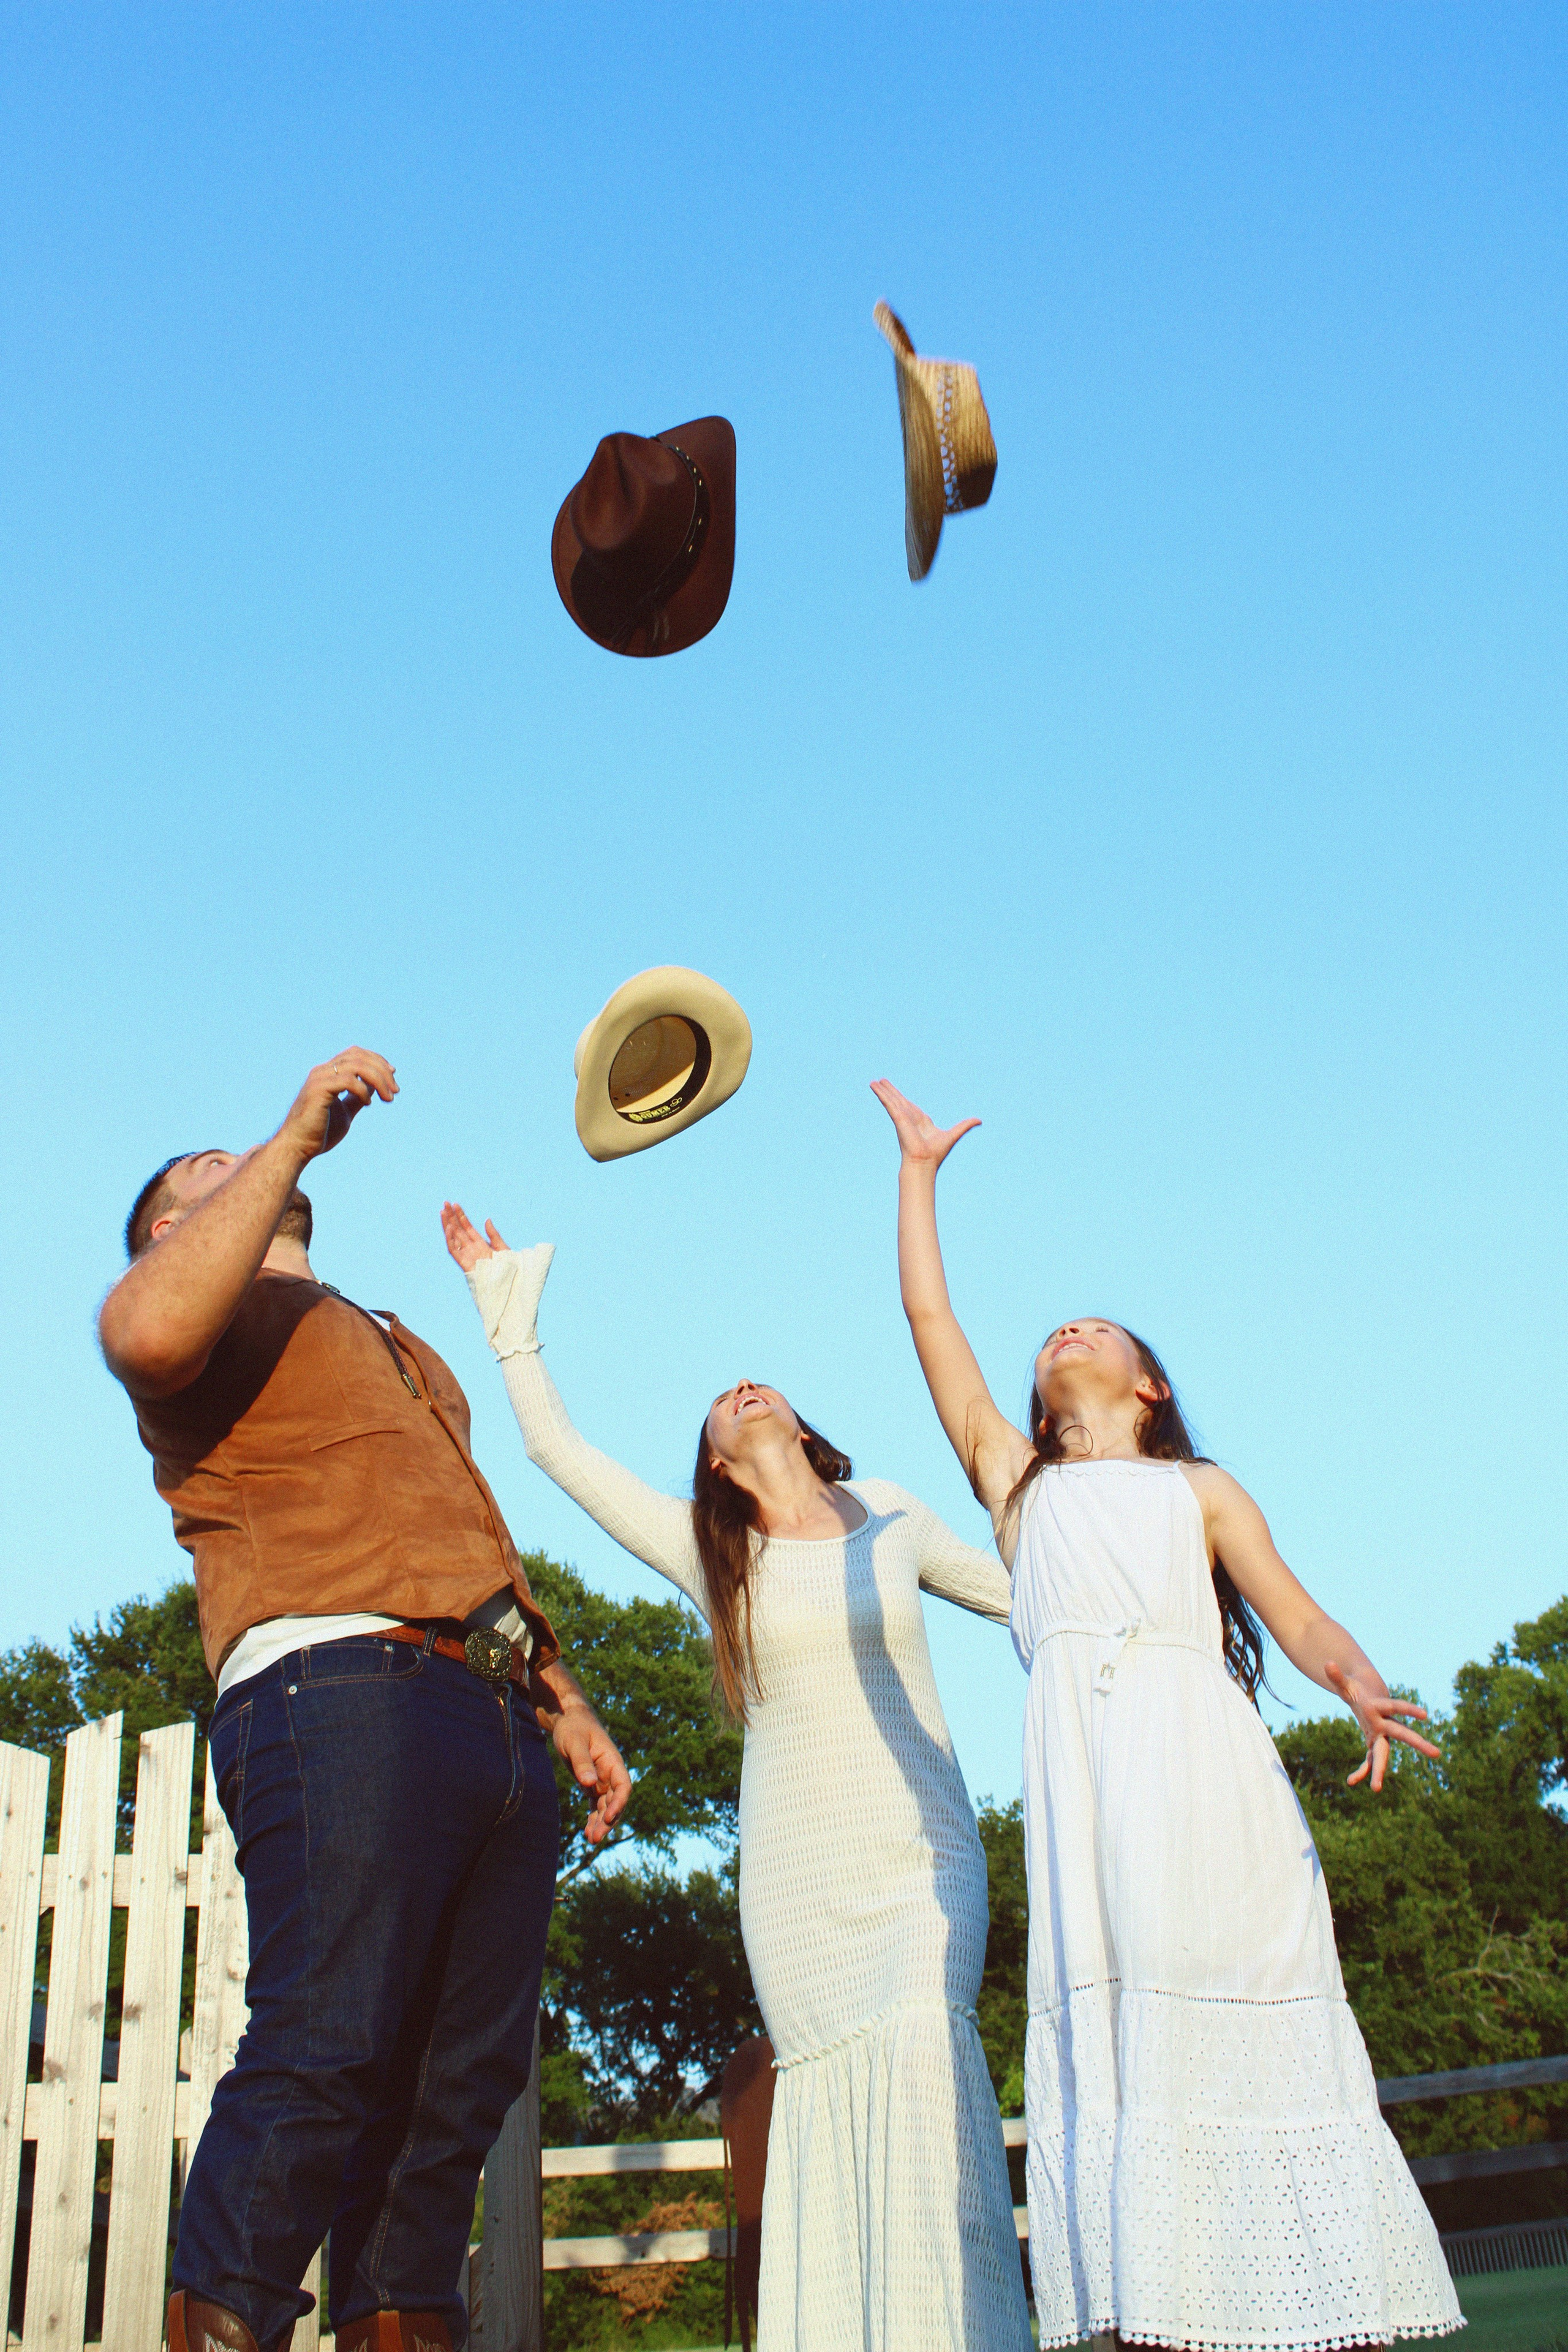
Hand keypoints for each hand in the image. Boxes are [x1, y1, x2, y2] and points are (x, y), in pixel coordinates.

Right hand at [277, 1050, 397, 1164]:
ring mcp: (319, 1078)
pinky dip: (363, 1090)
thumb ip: (357, 1098)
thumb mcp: (346, 1112)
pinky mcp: (318, 1089)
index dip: (377, 1060)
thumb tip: (373, 1088)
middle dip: (382, 1070)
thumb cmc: (319, 1133)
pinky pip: (348, 1080)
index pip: (356, 1053)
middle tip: (395, 1091)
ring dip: (378, 1079)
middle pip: (358, 1055)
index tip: (392, 1075)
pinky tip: (368, 1103)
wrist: (298, 1147)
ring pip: (356, 1065)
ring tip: (388, 1097)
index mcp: (328, 1073)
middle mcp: (323, 1071)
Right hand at [441, 1202, 509, 1272]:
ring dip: (447, 1225)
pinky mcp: (464, 1264)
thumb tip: (487, 1220)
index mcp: (480, 1243)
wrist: (508, 1285)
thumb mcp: (502, 1248)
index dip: (461, 1215)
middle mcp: (471, 1248)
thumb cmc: (508, 1269)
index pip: (467, 1226)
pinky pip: (454, 1250)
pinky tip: (449, 1228)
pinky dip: (450, 1240)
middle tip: (445, 1203)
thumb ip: (494, 1235)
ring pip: (453, 1237)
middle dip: (451, 1216)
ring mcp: (467, 1255)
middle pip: (458, 1229)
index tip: (455, 1204)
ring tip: (442, 1211)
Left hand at [551, 1706, 631, 1845]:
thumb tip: (589, 1783)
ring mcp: (602, 1780)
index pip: (623, 1785)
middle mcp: (610, 1773)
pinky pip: (596, 1805)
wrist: (568, 1721)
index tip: (608, 1817)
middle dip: (608, 1820)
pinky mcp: (591, 1784)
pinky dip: (593, 1818)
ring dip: (601, 1823)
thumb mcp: (574, 1742)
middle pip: (615, 1800)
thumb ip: (582, 1761)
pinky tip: (588, 1832)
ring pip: (606, 1806)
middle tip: (596, 1838)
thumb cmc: (573, 1728)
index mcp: (612, 1761)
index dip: (619, 1803)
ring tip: (591, 1840)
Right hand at [870, 1079, 980, 1168]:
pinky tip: (874, 1086)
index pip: (910, 1106)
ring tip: (874, 1082)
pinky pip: (888, 1103)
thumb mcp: (953, 1134)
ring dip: (883, 1090)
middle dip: (890, 1091)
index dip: (902, 1098)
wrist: (925, 1162)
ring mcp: (902, 1117)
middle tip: (882, 1081)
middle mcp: (909, 1118)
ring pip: (891, 1100)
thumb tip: (979, 1121)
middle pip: (898, 1100)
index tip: (897, 1094)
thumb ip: (965, 1126)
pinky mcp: (898, 1117)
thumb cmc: (936, 1153)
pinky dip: (881, 1094)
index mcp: (920, 1121)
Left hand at [1325, 1662, 1440, 1792]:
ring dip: (1380, 1771)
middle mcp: (1384, 1724)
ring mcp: (1380, 1736)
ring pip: (1384, 1754)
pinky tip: (1351, 1781)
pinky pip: (1368, 1760)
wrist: (1364, 1698)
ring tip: (1376, 1789)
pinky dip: (1361, 1770)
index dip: (1409, 1709)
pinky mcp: (1373, 1744)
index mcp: (1379, 1707)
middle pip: (1402, 1733)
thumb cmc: (1355, 1689)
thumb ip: (1338, 1677)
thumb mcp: (1345, 1685)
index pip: (1396, 1706)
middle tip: (1436, 1753)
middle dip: (1418, 1743)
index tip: (1425, 1714)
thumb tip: (1327, 1664)